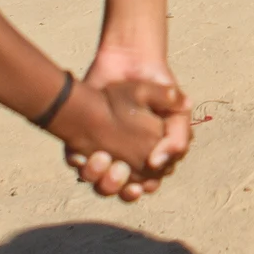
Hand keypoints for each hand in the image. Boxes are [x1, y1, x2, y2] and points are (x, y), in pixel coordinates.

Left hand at [54, 75, 186, 197]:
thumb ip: (177, 138)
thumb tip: (157, 164)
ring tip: (100, 158)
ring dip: (96, 176)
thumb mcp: (176, 113)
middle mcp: (123, 158)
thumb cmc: (158, 89)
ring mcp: (101, 150)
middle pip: (115, 188)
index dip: (137, 190)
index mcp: (148, 158)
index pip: (142, 186)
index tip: (136, 186)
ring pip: (94, 179)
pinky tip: (84, 153)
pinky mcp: (81, 140)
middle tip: (117, 171)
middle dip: (113, 186)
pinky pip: (76, 161)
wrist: (131, 62)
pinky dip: (79, 162)